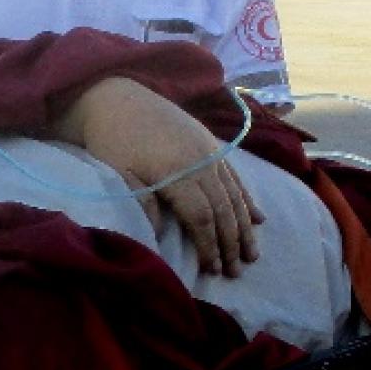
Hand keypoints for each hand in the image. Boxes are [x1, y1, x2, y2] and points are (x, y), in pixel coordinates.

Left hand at [74, 81, 263, 275]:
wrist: (117, 97)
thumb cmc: (112, 141)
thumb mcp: (118, 174)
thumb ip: (142, 203)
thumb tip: (162, 232)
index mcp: (177, 171)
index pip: (202, 217)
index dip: (209, 245)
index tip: (213, 270)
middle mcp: (201, 161)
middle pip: (223, 209)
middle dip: (232, 243)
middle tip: (236, 272)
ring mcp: (209, 150)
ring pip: (234, 194)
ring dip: (245, 227)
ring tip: (252, 254)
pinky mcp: (211, 142)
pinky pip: (235, 175)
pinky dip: (247, 199)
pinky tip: (258, 218)